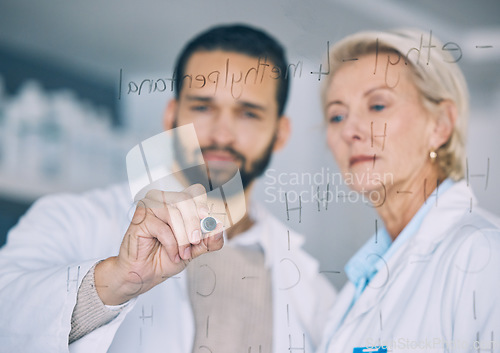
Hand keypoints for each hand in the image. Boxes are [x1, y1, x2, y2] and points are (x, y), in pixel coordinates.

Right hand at [94, 184, 223, 304]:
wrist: (146, 274)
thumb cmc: (167, 257)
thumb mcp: (195, 249)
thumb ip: (209, 240)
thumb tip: (219, 227)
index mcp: (178, 202)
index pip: (195, 191)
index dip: (202, 203)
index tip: (207, 218)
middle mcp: (164, 199)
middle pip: (185, 199)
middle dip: (193, 223)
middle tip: (195, 241)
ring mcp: (150, 206)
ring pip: (173, 212)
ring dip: (182, 237)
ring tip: (183, 253)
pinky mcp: (140, 218)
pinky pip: (162, 227)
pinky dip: (171, 244)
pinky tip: (172, 254)